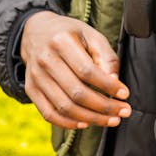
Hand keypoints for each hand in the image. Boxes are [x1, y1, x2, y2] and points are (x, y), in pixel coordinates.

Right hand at [20, 11, 131, 128]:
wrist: (36, 31)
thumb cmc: (70, 34)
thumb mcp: (91, 35)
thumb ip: (105, 56)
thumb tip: (114, 81)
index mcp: (61, 42)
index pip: (87, 71)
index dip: (108, 86)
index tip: (124, 94)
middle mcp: (46, 60)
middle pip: (77, 93)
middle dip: (104, 107)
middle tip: (123, 112)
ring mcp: (35, 76)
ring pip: (64, 107)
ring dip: (91, 119)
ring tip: (110, 120)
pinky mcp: (31, 89)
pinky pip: (48, 114)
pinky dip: (68, 123)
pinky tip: (86, 123)